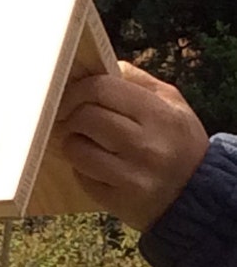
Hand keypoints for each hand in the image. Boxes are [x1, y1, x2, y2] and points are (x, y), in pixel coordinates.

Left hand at [56, 61, 209, 230]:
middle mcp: (145, 145)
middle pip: (85, 118)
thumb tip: (101, 67)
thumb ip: (138, 81)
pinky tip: (95, 165)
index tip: (71, 94)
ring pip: (77, 149)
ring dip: (72, 143)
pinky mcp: (116, 200)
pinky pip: (81, 176)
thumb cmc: (179, 142)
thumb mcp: (172, 104)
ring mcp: (129, 176)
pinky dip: (81, 168)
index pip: (102, 89)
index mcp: (159, 115)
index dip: (78, 89)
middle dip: (71, 115)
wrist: (195, 194)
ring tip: (85, 142)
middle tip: (73, 118)